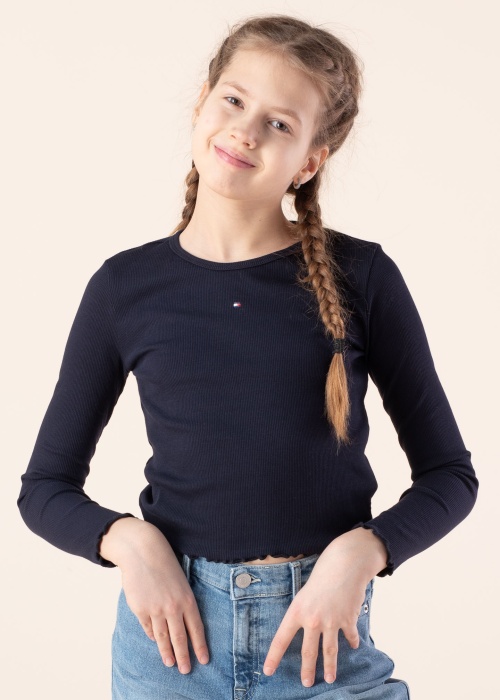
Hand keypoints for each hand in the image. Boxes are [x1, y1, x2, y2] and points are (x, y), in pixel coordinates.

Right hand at [100, 517, 208, 673]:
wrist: (143, 551)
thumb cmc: (165, 564)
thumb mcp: (181, 582)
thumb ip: (182, 603)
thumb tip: (180, 624)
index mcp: (187, 599)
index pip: (196, 629)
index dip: (200, 646)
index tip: (204, 660)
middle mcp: (173, 607)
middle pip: (180, 638)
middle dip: (184, 656)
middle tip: (186, 670)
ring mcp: (156, 610)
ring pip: (163, 638)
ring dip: (167, 652)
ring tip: (170, 663)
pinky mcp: (141, 609)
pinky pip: (148, 628)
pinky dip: (152, 636)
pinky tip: (156, 642)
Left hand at [262, 527, 387, 686]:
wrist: (346, 562)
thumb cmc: (322, 572)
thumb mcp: (304, 592)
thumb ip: (304, 612)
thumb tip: (305, 627)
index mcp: (297, 611)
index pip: (281, 638)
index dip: (274, 656)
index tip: (268, 671)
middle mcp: (313, 619)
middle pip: (308, 652)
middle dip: (307, 670)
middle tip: (306, 683)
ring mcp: (331, 621)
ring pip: (330, 652)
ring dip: (329, 667)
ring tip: (329, 679)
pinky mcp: (348, 620)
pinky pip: (349, 636)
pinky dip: (351, 641)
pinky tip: (353, 646)